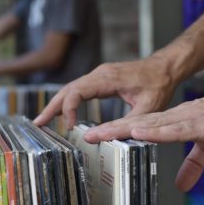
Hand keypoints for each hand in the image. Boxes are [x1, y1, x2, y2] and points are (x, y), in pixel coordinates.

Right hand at [34, 57, 178, 128]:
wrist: (165, 68)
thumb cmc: (159, 85)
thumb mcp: (147, 108)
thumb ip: (125, 123)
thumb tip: (101, 137)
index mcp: (108, 78)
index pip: (77, 91)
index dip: (69, 109)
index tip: (70, 127)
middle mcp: (100, 73)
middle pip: (69, 89)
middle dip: (52, 106)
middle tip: (38, 124)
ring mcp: (100, 74)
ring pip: (72, 88)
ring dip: (58, 103)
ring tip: (44, 120)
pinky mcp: (102, 78)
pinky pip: (81, 88)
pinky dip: (69, 100)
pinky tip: (65, 111)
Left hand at [82, 78, 203, 191]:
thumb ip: (193, 164)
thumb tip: (181, 184)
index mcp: (176, 122)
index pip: (143, 127)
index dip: (120, 131)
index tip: (101, 137)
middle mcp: (175, 118)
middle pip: (138, 124)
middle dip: (112, 130)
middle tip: (88, 136)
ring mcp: (186, 119)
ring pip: (149, 124)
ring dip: (123, 129)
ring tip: (100, 133)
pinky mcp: (200, 124)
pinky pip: (173, 128)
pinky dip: (155, 131)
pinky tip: (137, 131)